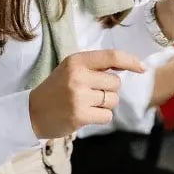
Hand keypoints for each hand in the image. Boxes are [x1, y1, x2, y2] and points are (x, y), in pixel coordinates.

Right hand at [28, 49, 144, 138]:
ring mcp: (78, 96)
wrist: (31, 113)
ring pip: (113, 100)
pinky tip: (85, 115)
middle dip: (109, 90)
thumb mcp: (72, 69)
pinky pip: (107, 115)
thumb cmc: (57, 88)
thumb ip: (97, 65)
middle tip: (91, 94)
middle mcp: (78, 76)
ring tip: (87, 104)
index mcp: (77, 61)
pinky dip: (101, 117)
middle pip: (116, 83)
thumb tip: (130, 65)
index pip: (112, 57)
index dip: (131, 61)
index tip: (142, 68)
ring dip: (105, 104)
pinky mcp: (79, 115)